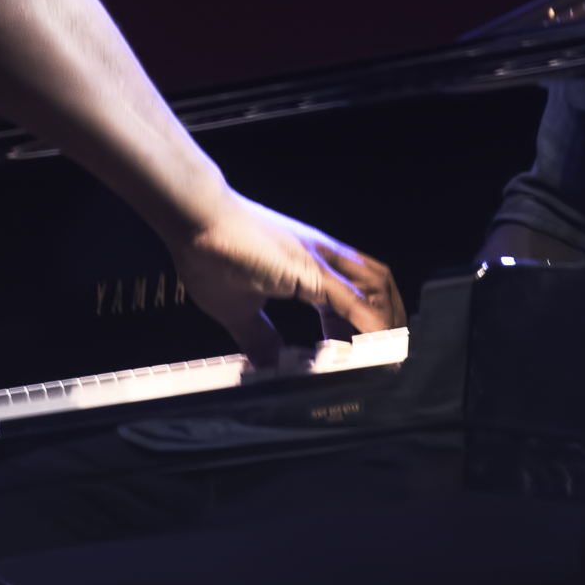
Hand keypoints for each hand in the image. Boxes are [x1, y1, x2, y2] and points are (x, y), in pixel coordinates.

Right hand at [174, 196, 402, 365]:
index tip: (360, 353)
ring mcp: (319, 260)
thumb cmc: (210, 252)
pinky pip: (352, 300)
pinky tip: (376, 344)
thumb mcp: (239, 310)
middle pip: (376, 285)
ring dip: (386, 322)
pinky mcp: (311, 269)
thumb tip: (265, 364)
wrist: (196, 220)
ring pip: (374, 288)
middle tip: (387, 355)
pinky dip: (370, 324)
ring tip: (388, 355)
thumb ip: (258, 337)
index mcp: (307, 266)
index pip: (351, 295)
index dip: (362, 324)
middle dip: (388, 319)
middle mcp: (322, 258)